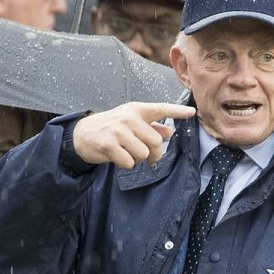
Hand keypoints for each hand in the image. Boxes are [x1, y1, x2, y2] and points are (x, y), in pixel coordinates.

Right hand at [72, 102, 194, 167]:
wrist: (82, 134)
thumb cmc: (110, 128)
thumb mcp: (130, 123)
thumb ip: (150, 126)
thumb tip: (170, 132)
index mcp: (136, 110)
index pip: (160, 109)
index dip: (177, 111)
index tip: (192, 112)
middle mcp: (128, 118)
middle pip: (155, 142)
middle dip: (154, 154)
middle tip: (149, 158)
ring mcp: (118, 131)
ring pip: (143, 154)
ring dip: (138, 159)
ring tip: (128, 154)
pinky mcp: (109, 144)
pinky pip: (129, 162)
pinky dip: (126, 164)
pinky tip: (118, 157)